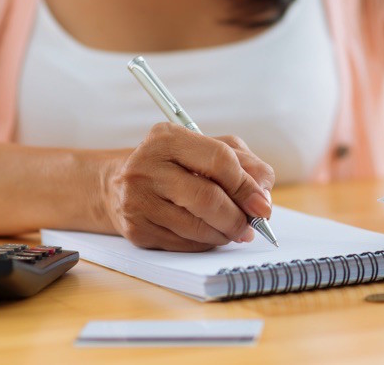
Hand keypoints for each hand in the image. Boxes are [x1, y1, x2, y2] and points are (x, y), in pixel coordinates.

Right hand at [101, 123, 275, 250]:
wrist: (119, 185)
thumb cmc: (174, 164)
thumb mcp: (207, 149)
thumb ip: (243, 163)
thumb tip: (264, 193)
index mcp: (167, 138)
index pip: (219, 161)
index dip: (247, 186)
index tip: (263, 204)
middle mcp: (146, 167)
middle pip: (208, 199)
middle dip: (237, 217)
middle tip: (251, 225)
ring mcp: (137, 200)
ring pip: (197, 227)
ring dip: (224, 234)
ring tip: (233, 230)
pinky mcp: (136, 229)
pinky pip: (183, 244)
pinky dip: (205, 243)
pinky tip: (208, 235)